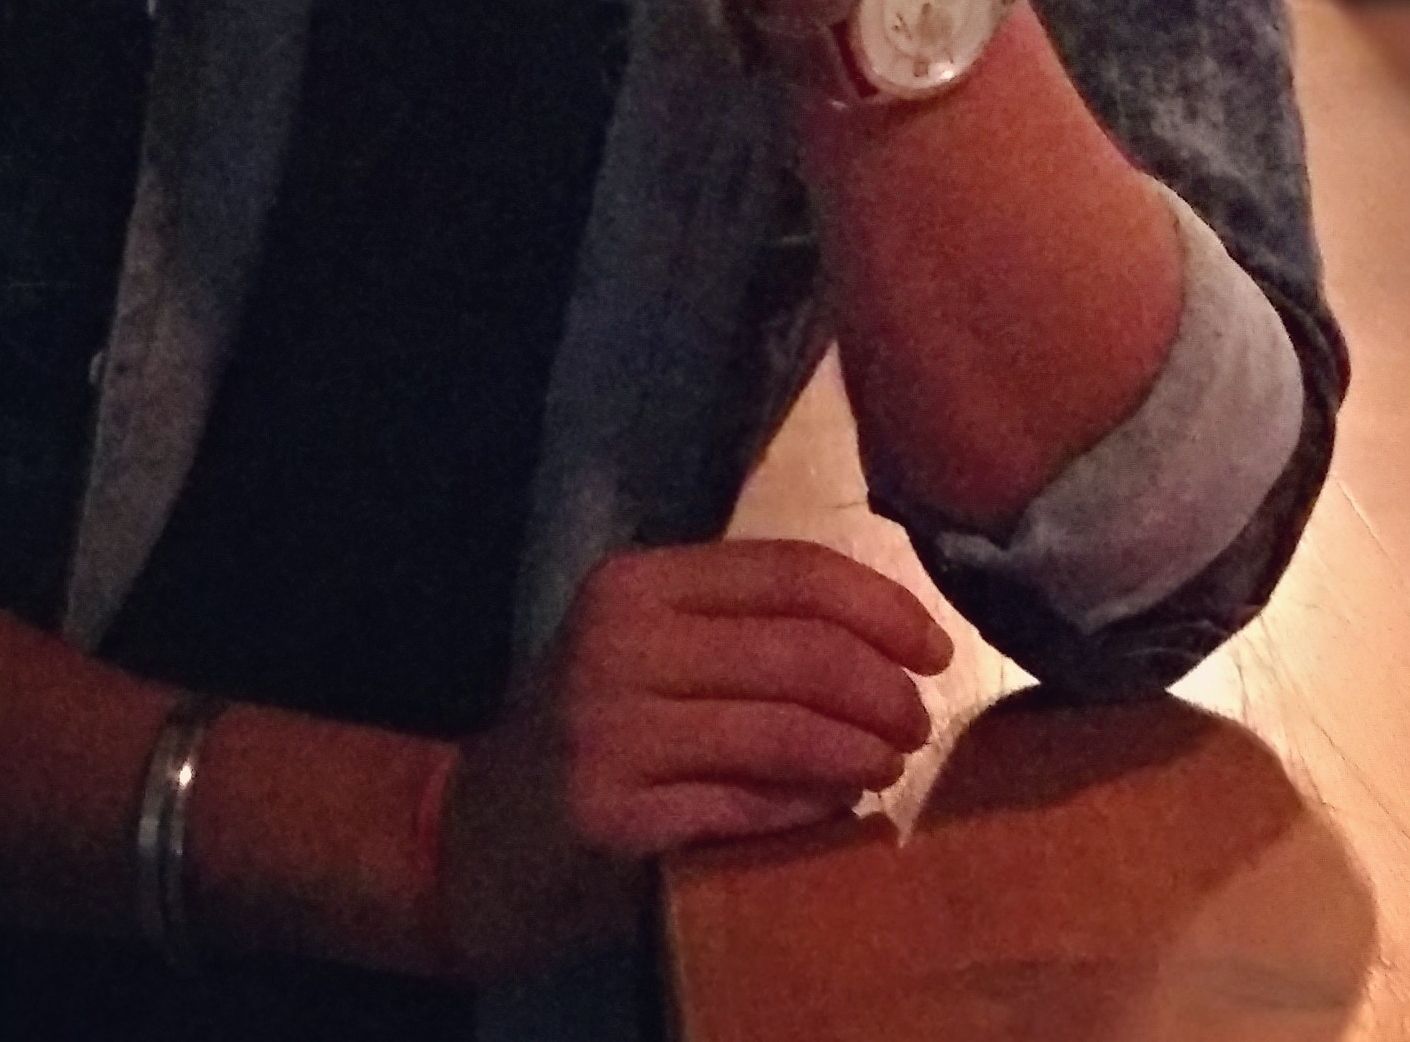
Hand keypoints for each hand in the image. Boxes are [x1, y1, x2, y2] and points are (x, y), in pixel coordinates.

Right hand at [434, 539, 950, 978]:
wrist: (474, 839)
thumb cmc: (592, 732)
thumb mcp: (651, 650)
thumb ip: (745, 630)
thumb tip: (888, 639)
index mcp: (638, 582)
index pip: (791, 571)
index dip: (880, 605)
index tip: (934, 647)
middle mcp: (618, 640)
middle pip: (799, 651)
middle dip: (883, 687)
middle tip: (919, 720)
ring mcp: (607, 729)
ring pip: (782, 730)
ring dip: (858, 751)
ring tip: (891, 763)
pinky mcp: (609, 815)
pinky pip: (743, 806)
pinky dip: (806, 807)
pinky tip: (836, 809)